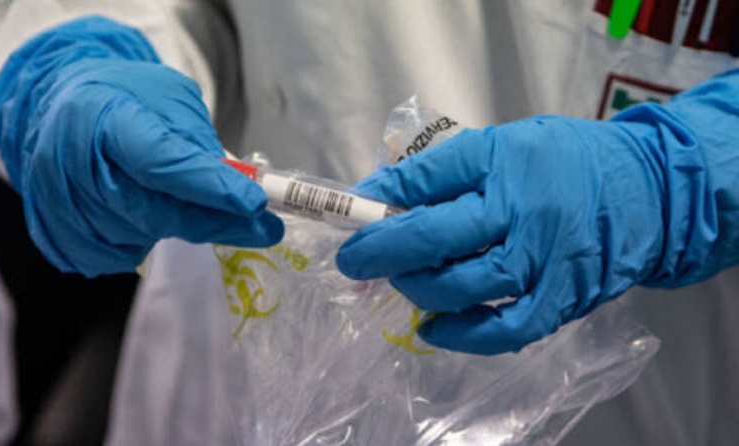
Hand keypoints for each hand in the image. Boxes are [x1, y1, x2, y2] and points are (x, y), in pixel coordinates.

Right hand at [0, 17, 282, 276]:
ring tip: (175, 195)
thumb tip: (235, 188)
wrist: (58, 107)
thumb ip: (198, 141)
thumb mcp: (169, 98)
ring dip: (176, 225)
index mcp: (101, 116)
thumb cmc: (124, 100)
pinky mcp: (57, 237)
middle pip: (155, 211)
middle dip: (215, 222)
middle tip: (264, 228)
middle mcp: (71, 164)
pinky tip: (141, 211)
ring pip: (142, 237)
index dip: (210, 187)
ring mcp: (58, 206)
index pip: (162, 163)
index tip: (255, 204)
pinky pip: (119, 254)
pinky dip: (143, 239)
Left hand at [337, 114, 675, 354]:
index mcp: (503, 160)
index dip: (379, 200)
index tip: (350, 213)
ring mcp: (544, 259)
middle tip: (354, 260)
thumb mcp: (506, 143)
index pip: (426, 180)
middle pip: (434, 237)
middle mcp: (521, 209)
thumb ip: (448, 170)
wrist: (650, 191)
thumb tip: (381, 195)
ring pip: (462, 286)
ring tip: (402, 281)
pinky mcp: (563, 299)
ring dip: (417, 288)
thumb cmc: (566, 161)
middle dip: (380, 252)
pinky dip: (461, 335)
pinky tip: (433, 327)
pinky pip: (504, 328)